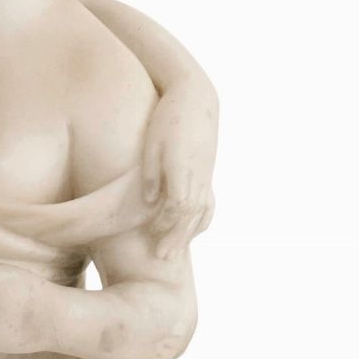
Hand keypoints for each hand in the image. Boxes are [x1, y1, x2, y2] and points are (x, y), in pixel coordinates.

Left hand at [140, 83, 216, 256]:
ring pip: (201, 211)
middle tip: (163, 258)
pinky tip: (191, 232)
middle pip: (191, 214)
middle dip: (177, 238)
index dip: (166, 223)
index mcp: (183, 166)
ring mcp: (206, 174)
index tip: (153, 237)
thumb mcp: (151, 144)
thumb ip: (151, 174)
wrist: (196, 99)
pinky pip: (208, 203)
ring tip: (175, 252)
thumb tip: (150, 202)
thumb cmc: (166, 119)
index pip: (179, 204)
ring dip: (188, 234)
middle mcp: (198, 174)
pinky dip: (201, 220)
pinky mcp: (207, 173)